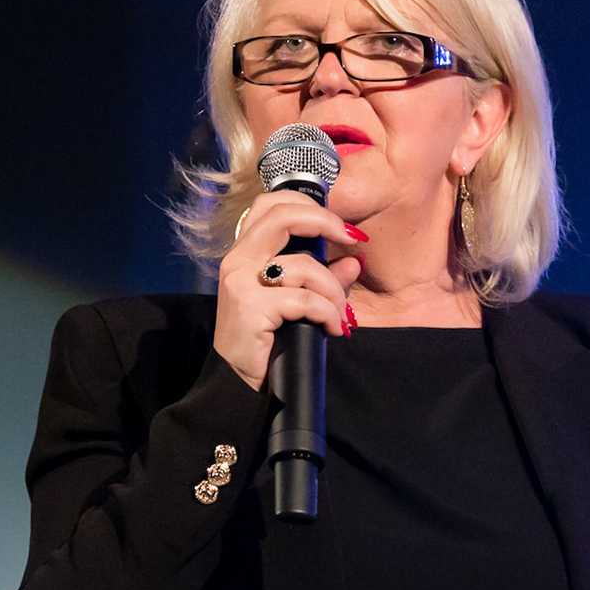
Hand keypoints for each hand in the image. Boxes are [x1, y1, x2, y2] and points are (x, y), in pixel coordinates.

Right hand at [214, 191, 368, 391]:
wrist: (237, 384)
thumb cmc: (266, 342)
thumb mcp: (296, 304)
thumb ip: (323, 279)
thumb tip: (353, 261)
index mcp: (245, 253)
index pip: (271, 205)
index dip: (309, 206)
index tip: (341, 226)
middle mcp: (237, 260)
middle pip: (282, 216)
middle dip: (324, 222)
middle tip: (351, 240)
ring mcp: (240, 283)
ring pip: (302, 265)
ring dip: (332, 290)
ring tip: (338, 314)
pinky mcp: (251, 308)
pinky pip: (304, 300)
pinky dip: (327, 313)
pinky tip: (331, 328)